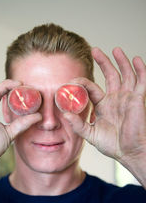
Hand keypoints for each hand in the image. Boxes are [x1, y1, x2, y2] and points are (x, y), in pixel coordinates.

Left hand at [64, 47, 145, 183]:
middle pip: (109, 75)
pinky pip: (141, 81)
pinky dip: (140, 70)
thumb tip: (65, 115)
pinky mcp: (138, 100)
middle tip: (95, 50)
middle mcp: (115, 98)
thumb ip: (78, 125)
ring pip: (125, 74)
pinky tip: (136, 59)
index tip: (70, 80)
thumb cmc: (112, 145)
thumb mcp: (91, 134)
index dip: (81, 83)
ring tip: (115, 49)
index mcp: (102, 105)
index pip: (91, 88)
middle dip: (103, 62)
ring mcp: (127, 98)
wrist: (129, 153)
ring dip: (121, 61)